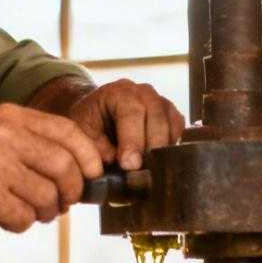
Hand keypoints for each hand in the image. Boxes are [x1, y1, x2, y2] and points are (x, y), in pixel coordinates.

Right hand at [0, 104, 105, 233]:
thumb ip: (34, 144)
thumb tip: (87, 169)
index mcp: (10, 117)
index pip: (68, 132)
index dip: (89, 157)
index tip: (94, 176)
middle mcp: (3, 136)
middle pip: (64, 167)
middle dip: (71, 192)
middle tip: (62, 204)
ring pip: (47, 197)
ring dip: (46, 213)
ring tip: (31, 213)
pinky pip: (24, 217)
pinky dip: (21, 225)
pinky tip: (6, 220)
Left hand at [63, 79, 185, 171]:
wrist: (95, 118)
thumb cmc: (88, 128)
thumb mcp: (83, 137)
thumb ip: (97, 150)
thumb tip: (118, 167)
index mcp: (117, 92)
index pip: (131, 112)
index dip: (132, 140)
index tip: (129, 165)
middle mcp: (142, 92)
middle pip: (156, 115)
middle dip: (150, 145)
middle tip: (142, 170)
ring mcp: (159, 101)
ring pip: (171, 122)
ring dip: (162, 147)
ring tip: (149, 168)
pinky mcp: (170, 115)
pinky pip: (178, 129)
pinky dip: (171, 145)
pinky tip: (157, 160)